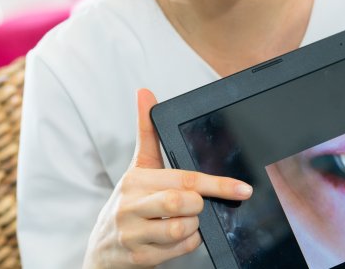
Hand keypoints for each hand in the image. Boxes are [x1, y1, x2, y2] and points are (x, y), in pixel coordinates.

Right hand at [83, 88, 252, 267]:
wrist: (102, 250)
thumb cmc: (128, 203)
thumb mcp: (137, 168)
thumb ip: (146, 132)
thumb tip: (145, 93)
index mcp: (135, 180)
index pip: (184, 179)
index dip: (218, 184)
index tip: (243, 189)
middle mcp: (131, 206)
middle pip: (182, 203)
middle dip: (197, 206)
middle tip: (194, 204)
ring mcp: (134, 234)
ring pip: (183, 229)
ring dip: (192, 227)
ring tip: (181, 220)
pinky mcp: (139, 258)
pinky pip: (180, 249)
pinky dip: (186, 243)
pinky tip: (175, 237)